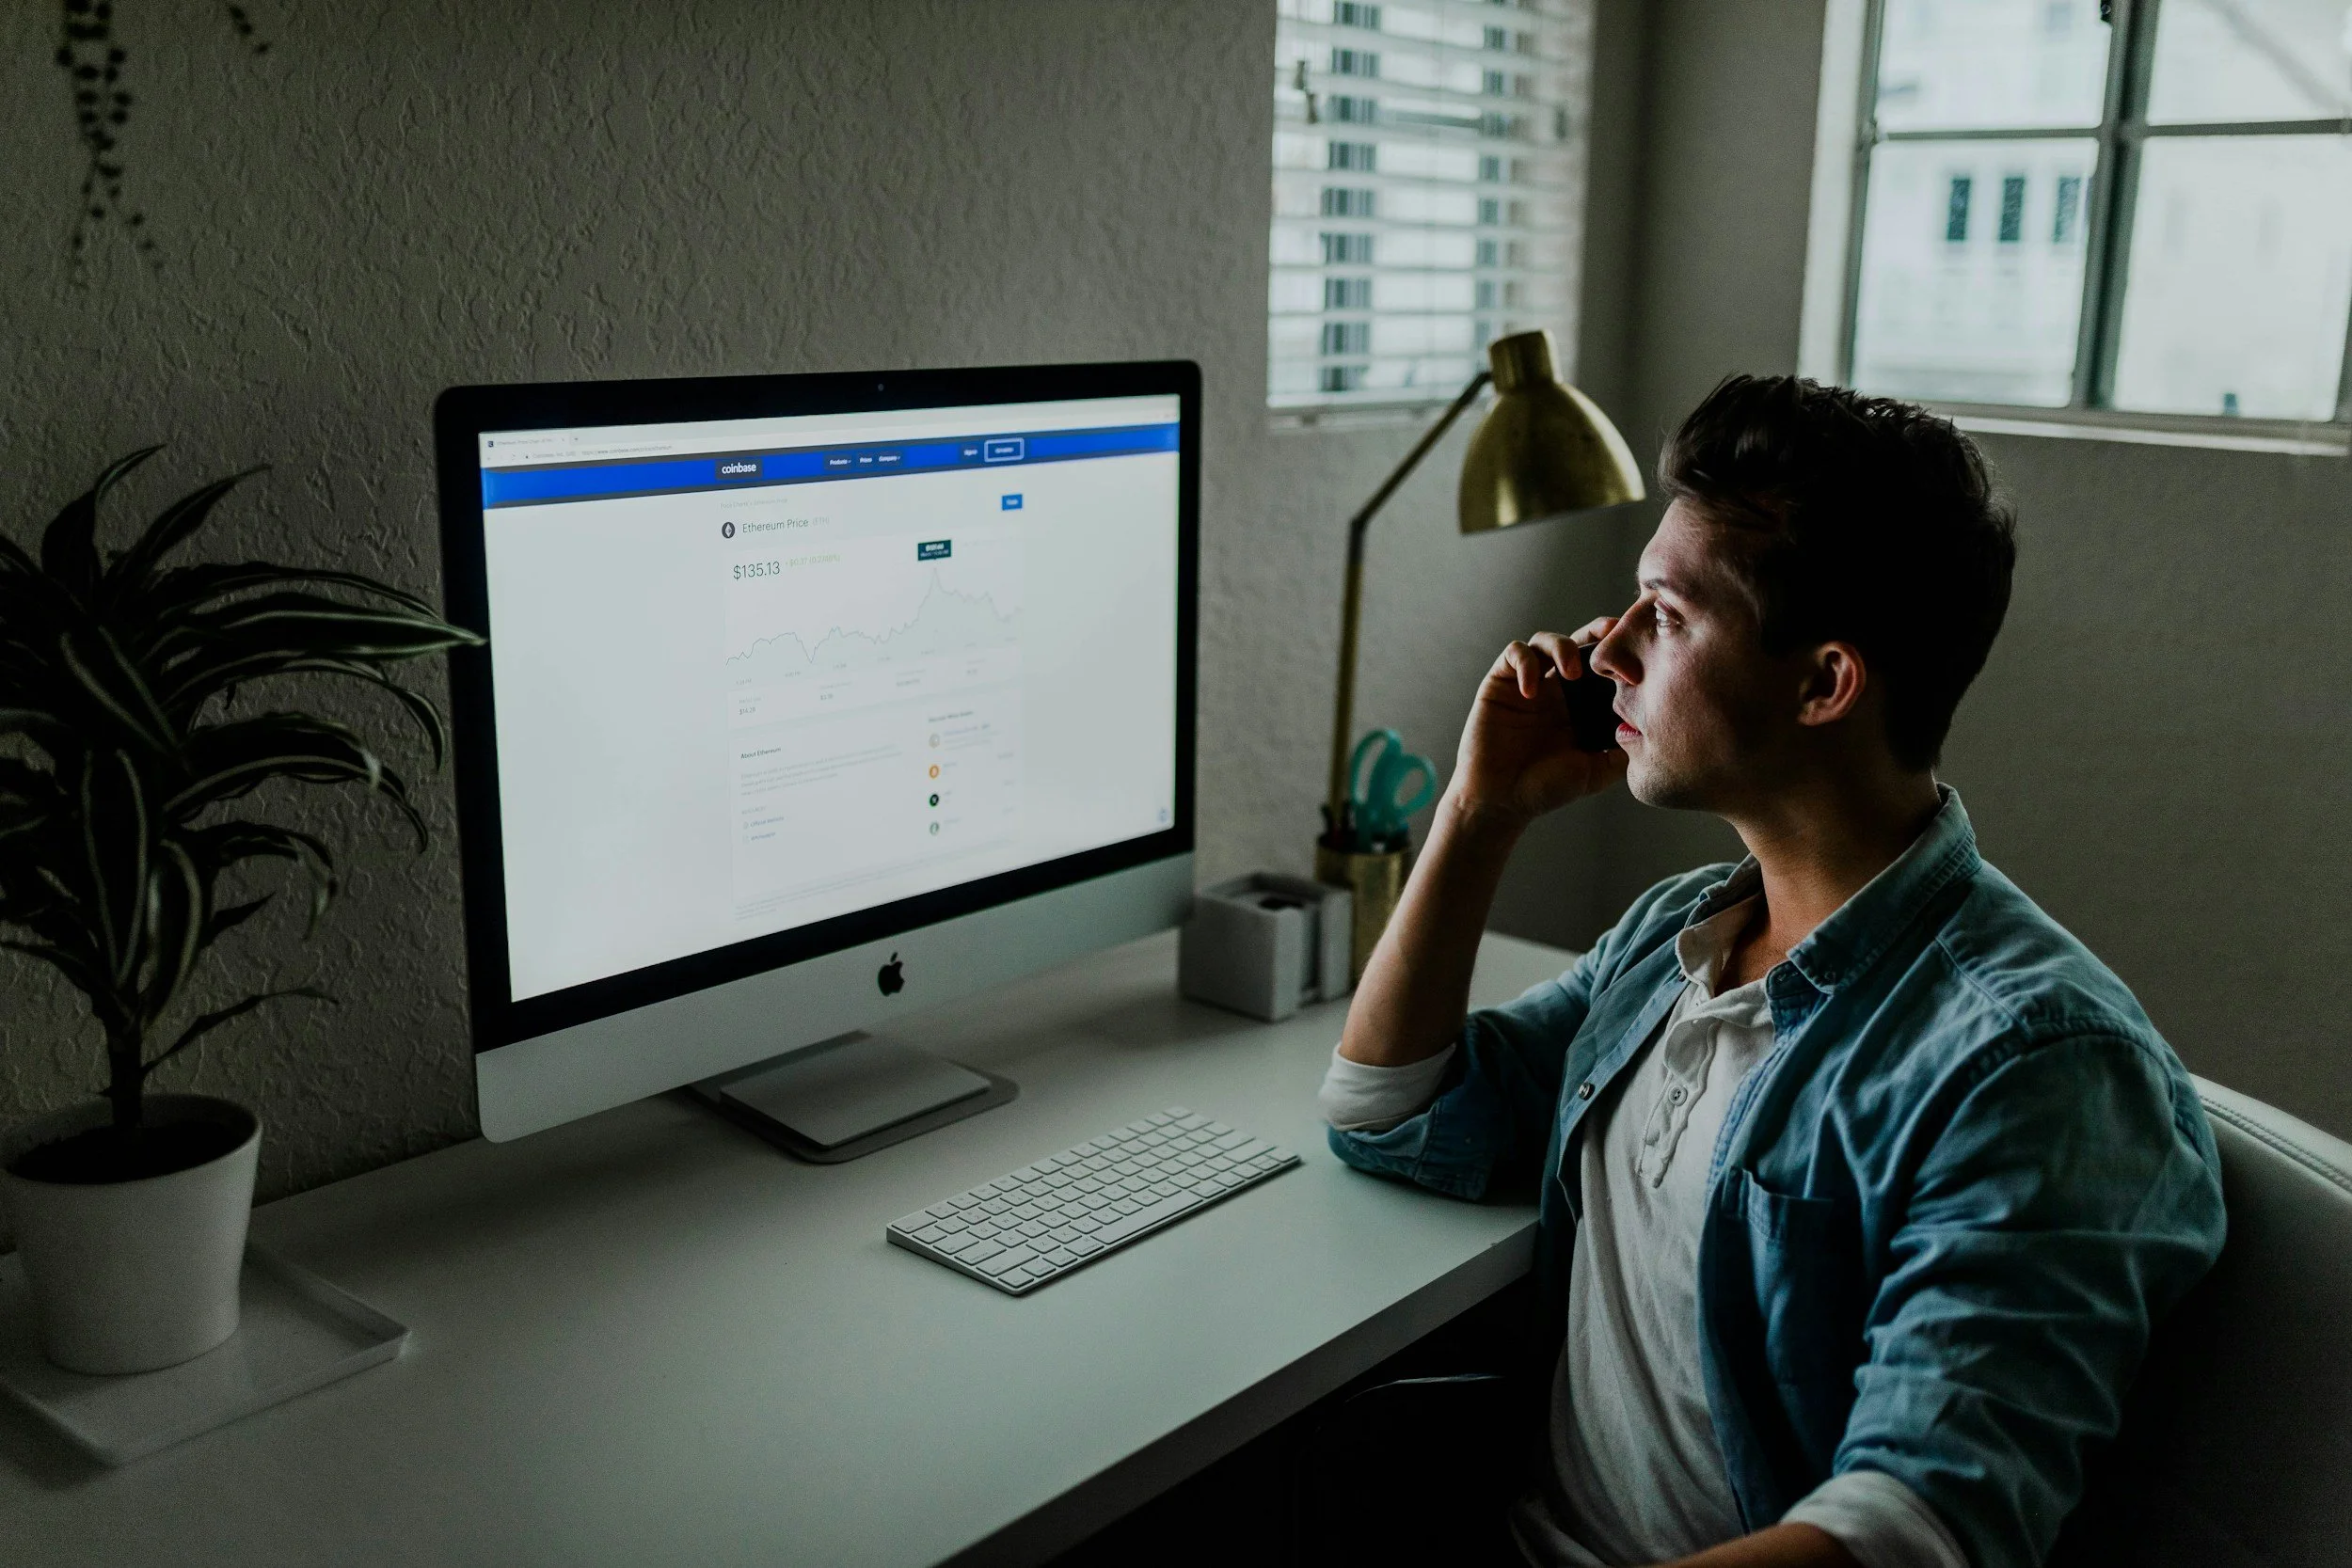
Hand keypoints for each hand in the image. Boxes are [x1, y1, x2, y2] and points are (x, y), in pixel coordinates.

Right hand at [1447, 622, 1627, 829]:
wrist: (1500, 801)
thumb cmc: (1545, 789)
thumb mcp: (1595, 772)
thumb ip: (1621, 752)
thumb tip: (1650, 731)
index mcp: (1580, 705)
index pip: (1602, 666)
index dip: (1618, 653)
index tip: (1636, 657)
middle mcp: (1555, 689)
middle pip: (1578, 641)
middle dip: (1596, 632)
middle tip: (1612, 634)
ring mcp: (1528, 684)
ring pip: (1545, 641)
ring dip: (1562, 647)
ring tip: (1571, 671)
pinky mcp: (1500, 683)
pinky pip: (1513, 654)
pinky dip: (1525, 664)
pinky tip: (1531, 691)